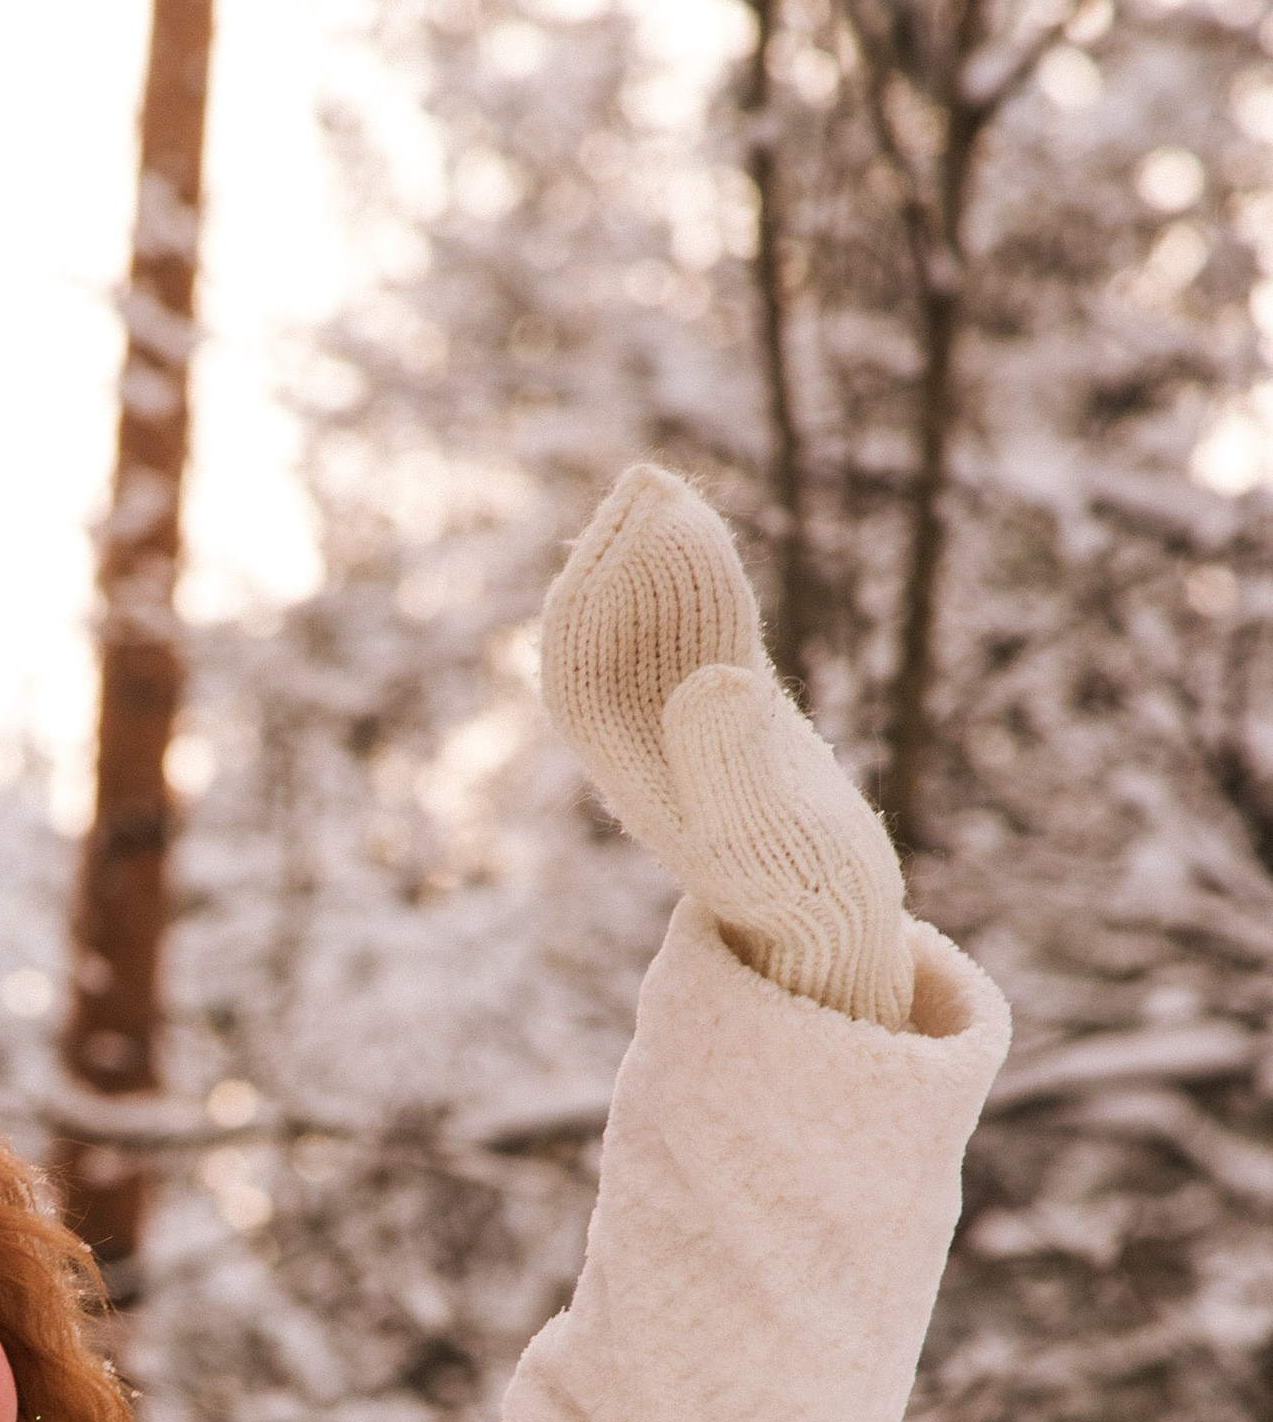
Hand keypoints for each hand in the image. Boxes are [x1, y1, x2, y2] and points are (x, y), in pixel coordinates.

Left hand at [539, 463, 914, 1032]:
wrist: (829, 939)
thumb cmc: (800, 901)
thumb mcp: (767, 836)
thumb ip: (733, 763)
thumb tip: (711, 681)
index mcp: (636, 770)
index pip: (592, 666)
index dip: (603, 593)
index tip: (630, 528)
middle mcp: (650, 746)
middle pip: (610, 638)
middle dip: (620, 562)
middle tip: (641, 482)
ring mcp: (688, 728)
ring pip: (651, 632)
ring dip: (650, 563)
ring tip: (654, 487)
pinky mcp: (730, 719)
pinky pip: (697, 639)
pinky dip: (696, 586)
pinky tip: (692, 533)